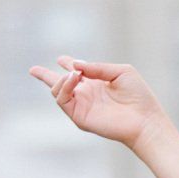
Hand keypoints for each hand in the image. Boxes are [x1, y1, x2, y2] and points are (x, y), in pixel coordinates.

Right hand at [26, 55, 170, 149]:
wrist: (145, 119)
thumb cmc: (139, 96)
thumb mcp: (120, 72)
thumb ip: (97, 67)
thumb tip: (75, 65)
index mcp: (96, 84)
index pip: (76, 73)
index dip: (66, 64)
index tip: (60, 59)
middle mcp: (87, 95)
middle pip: (60, 84)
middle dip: (45, 76)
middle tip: (33, 70)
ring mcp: (82, 106)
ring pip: (58, 91)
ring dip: (60, 79)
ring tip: (74, 74)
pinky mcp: (80, 117)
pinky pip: (62, 100)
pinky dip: (63, 87)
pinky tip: (73, 78)